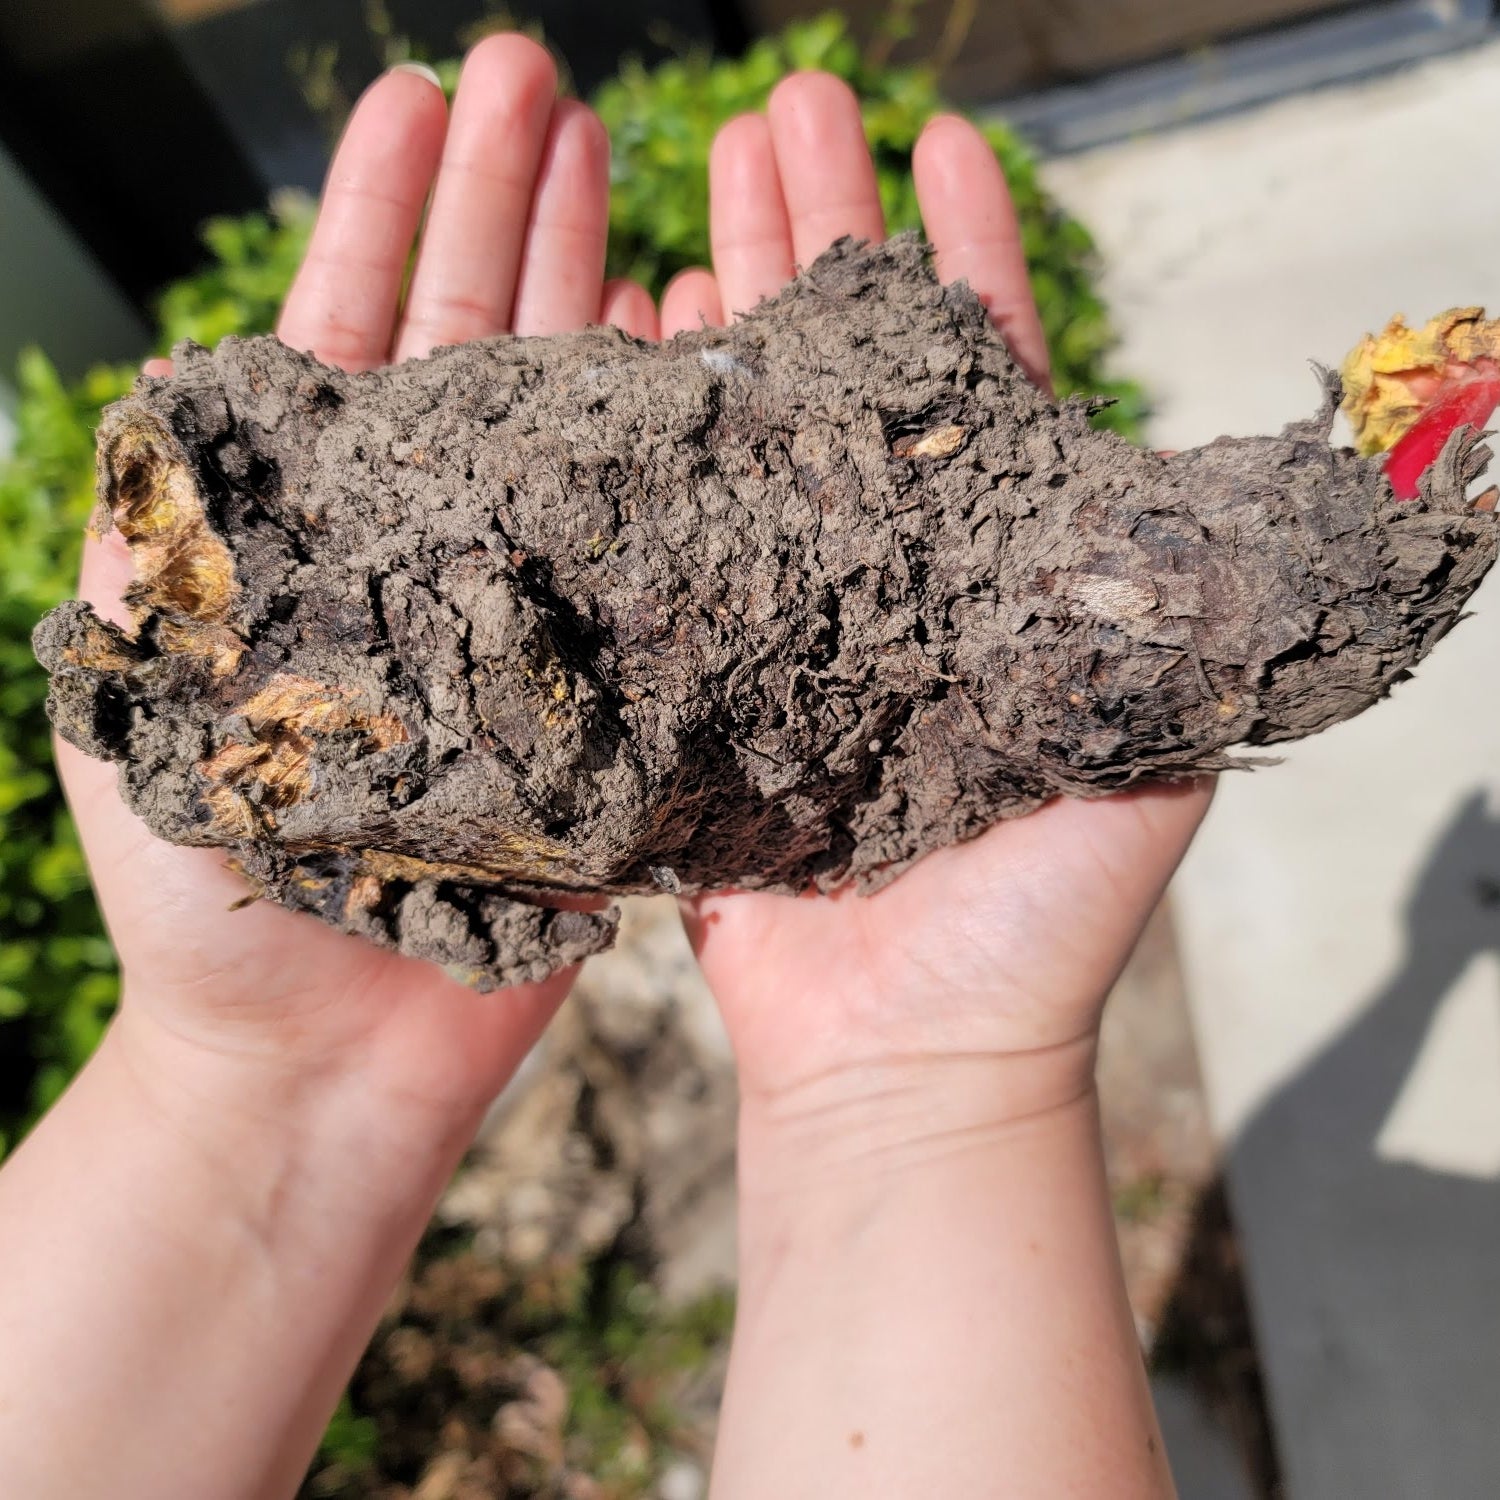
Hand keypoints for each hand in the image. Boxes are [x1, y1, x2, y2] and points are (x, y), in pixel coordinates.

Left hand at [59, 37, 621, 1133]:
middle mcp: (426, 550)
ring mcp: (522, 607)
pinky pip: (641, 540)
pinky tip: (690, 341)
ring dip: (588, 286)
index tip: (428, 95)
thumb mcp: (146, 698)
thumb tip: (201, 367)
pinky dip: (660, 440)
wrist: (328, 1063)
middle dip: (502, 205)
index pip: (354, 336)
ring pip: (565, 418)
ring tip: (629, 164)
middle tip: (544, 80)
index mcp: (313, 533)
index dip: (390, 211)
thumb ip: (167, 543)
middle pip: (470, 344)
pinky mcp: (600, 684)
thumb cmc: (217, 905)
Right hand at [666, 76, 1212, 1132]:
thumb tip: (1183, 463)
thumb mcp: (1139, 740)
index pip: (980, 378)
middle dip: (814, 237)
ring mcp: (783, 619)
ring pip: (744, 435)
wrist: (909, 1054)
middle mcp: (888, 574)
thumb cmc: (1036, 916)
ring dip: (720, 312)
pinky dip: (640, 446)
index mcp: (996, 572)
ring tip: (682, 192)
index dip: (958, 258)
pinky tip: (610, 349)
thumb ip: (1158, 603)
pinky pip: (662, 540)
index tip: (930, 145)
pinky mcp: (698, 683)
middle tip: (771, 113)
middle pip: (848, 376)